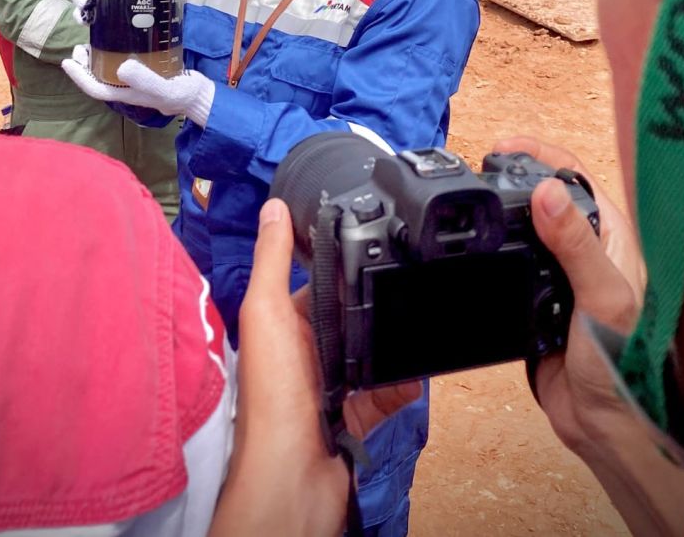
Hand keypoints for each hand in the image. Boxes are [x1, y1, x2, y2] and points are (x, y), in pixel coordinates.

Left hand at [61, 45, 214, 126]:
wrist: (199, 94)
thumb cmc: (181, 94)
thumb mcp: (163, 88)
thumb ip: (144, 80)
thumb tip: (121, 66)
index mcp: (126, 93)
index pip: (95, 87)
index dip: (78, 76)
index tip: (67, 61)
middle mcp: (127, 86)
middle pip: (98, 77)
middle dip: (85, 64)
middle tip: (79, 46)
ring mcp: (136, 78)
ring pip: (109, 68)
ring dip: (97, 56)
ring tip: (92, 41)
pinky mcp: (146, 69)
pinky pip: (123, 61)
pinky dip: (116, 50)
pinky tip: (119, 39)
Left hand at [209, 199, 421, 536]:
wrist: (294, 477)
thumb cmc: (273, 396)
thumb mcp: (268, 312)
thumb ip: (273, 259)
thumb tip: (273, 206)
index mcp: (281, 324)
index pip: (315, 281)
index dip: (339, 263)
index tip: (370, 237)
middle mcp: (304, 352)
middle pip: (351, 315)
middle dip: (376, 303)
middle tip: (406, 283)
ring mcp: (330, 385)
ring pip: (372, 352)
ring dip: (392, 343)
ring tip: (415, 325)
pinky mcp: (355, 415)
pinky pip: (387, 391)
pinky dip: (402, 384)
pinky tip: (415, 372)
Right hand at [494, 137, 641, 459]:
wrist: (604, 426)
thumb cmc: (627, 364)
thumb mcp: (603, 295)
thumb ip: (575, 245)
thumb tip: (544, 192)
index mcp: (610, 234)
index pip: (571, 174)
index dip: (536, 153)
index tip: (498, 148)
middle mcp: (584, 248)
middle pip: (541, 197)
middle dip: (508, 181)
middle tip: (473, 175)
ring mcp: (556, 275)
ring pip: (520, 232)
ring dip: (496, 220)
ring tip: (467, 209)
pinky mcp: (532, 302)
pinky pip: (506, 269)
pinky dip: (488, 259)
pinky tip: (471, 258)